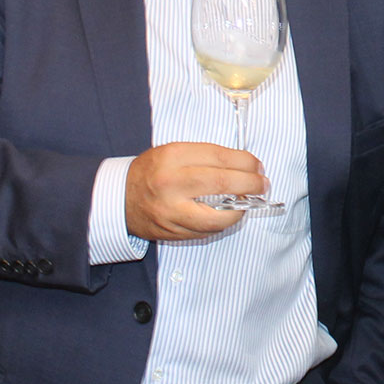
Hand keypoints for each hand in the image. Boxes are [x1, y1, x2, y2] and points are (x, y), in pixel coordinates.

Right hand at [124, 142, 267, 240]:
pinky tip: (230, 213)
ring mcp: (172, 211)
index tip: (257, 165)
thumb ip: (206, 157)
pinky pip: (207, 230)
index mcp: (172, 156)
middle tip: (262, 184)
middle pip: (222, 183)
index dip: (245, 162)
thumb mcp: (174, 151)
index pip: (219, 157)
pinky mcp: (173, 232)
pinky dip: (224, 222)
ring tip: (250, 202)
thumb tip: (244, 166)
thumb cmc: (152, 171)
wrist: (120, 198)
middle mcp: (171, 183)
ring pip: (218, 216)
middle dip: (250, 184)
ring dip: (241, 210)